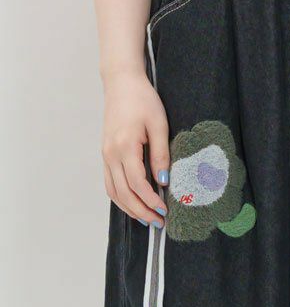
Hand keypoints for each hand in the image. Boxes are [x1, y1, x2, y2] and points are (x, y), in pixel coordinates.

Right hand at [101, 69, 169, 226]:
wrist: (122, 84)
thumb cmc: (143, 100)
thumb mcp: (159, 124)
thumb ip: (161, 154)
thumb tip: (164, 180)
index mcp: (125, 146)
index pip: (137, 183)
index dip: (151, 200)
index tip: (165, 210)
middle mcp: (111, 154)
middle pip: (123, 193)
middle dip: (141, 211)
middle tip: (159, 222)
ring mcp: (105, 154)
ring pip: (113, 192)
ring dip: (130, 209)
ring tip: (147, 219)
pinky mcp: (105, 153)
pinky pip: (109, 183)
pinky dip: (120, 197)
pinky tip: (133, 204)